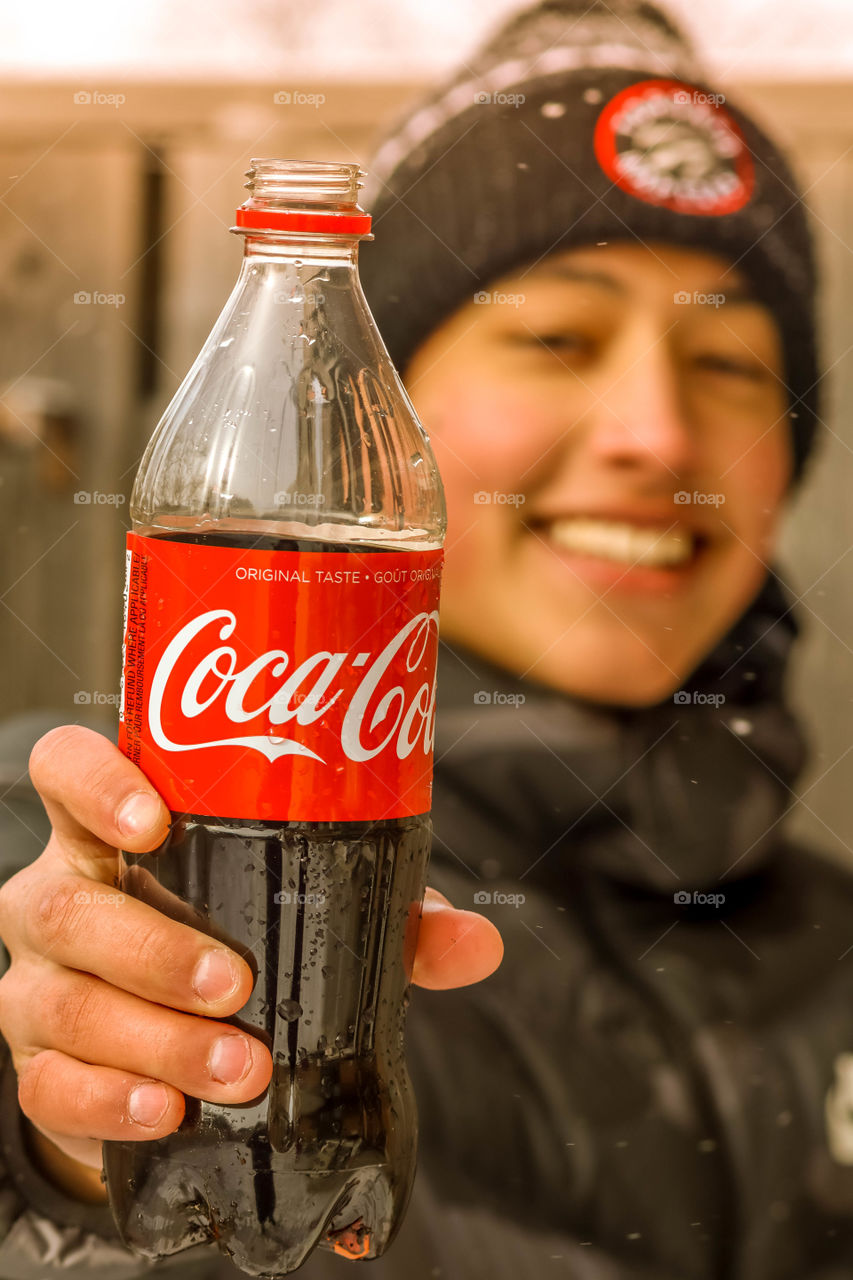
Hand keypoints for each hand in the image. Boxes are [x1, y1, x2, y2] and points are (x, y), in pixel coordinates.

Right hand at [0, 726, 502, 1183]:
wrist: (166, 1037)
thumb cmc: (238, 935)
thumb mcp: (306, 909)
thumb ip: (385, 916)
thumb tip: (477, 942)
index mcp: (115, 830)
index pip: (66, 771)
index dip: (96, 785)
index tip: (153, 820)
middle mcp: (60, 894)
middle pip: (68, 905)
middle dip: (154, 949)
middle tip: (238, 985)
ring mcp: (39, 980)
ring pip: (61, 999)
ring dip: (153, 1038)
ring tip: (235, 1069)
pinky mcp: (39, 1063)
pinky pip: (48, 1084)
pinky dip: (110, 1100)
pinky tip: (167, 1111)